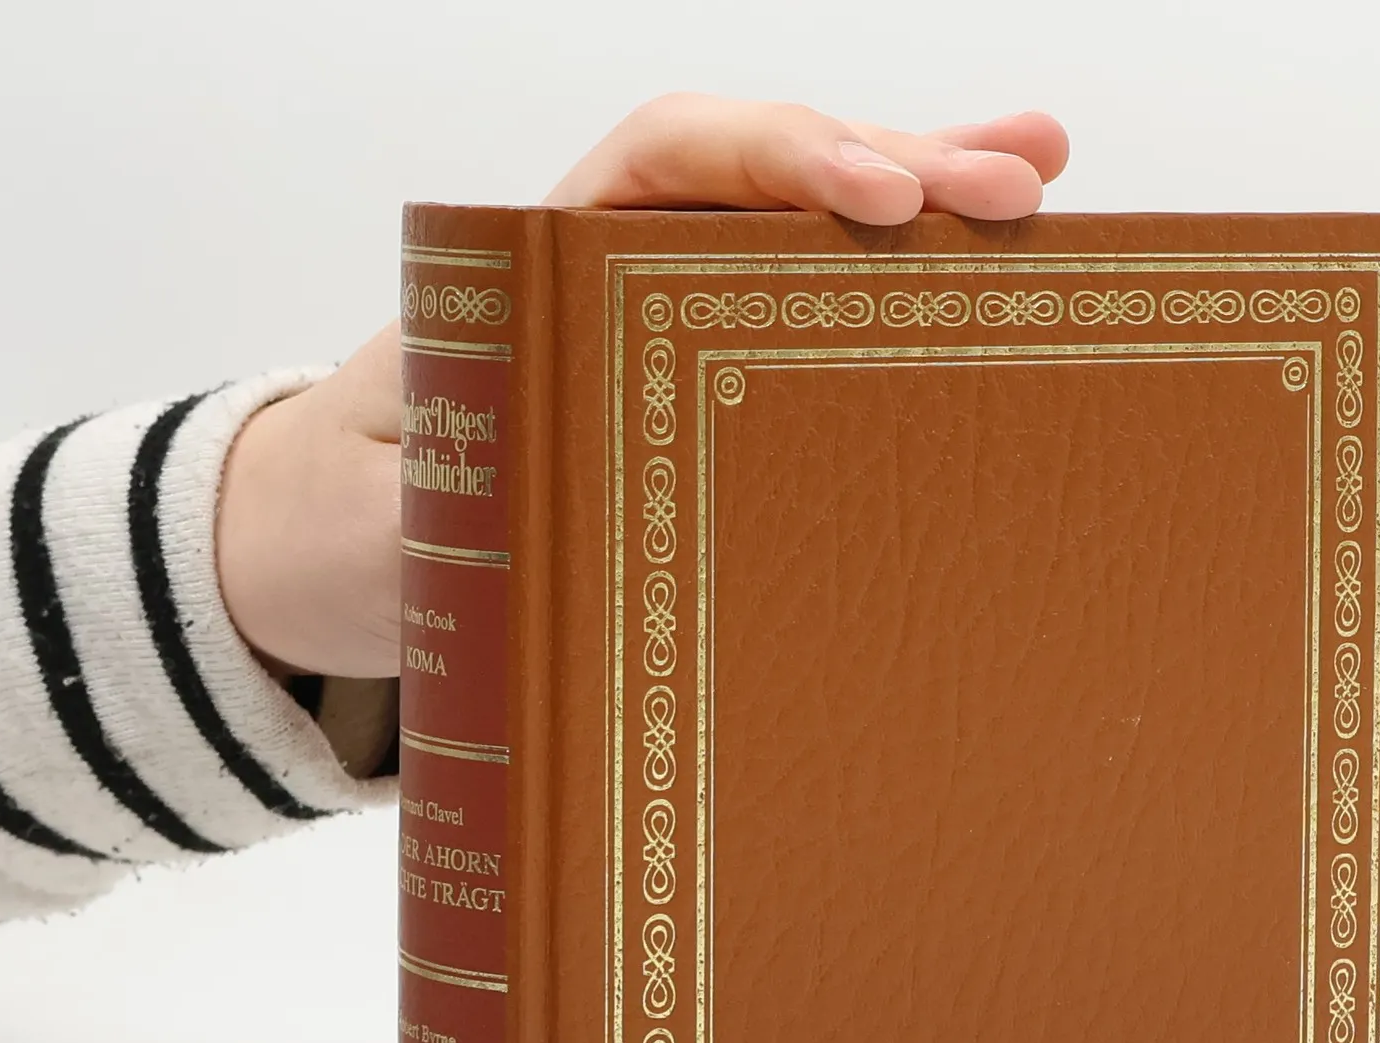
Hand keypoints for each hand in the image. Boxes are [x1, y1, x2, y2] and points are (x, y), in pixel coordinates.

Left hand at [216, 96, 1069, 681]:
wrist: (337, 546)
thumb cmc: (356, 521)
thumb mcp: (382, 526)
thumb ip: (445, 513)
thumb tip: (530, 522)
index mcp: (540, 267)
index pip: (671, 160)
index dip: (780, 159)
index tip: (875, 199)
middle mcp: (620, 271)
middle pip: (771, 178)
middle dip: (897, 171)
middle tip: (1017, 193)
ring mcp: (672, 325)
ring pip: (807, 236)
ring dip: (925, 199)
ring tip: (1043, 174)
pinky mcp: (708, 383)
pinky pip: (810, 317)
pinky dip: (900, 287)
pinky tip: (994, 253)